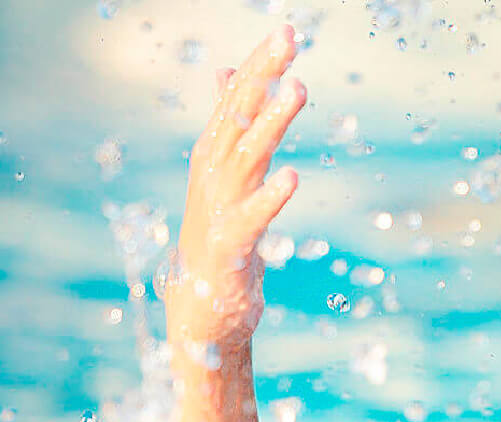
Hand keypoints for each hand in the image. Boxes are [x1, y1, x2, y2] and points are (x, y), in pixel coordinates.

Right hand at [167, 27, 307, 352]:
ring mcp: (218, 208)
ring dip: (270, 121)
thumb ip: (230, 126)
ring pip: (246, 155)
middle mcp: (212, 174)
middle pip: (237, 115)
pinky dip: (270, 196)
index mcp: (214, 156)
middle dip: (262, 75)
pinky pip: (252, 216)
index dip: (259, 65)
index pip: (236, 99)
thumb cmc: (219, 240)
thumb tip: (226, 73)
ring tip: (298, 89)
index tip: (286, 32)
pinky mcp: (230, 246)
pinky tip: (293, 176)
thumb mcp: (225, 175)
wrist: (202, 309)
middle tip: (288, 39)